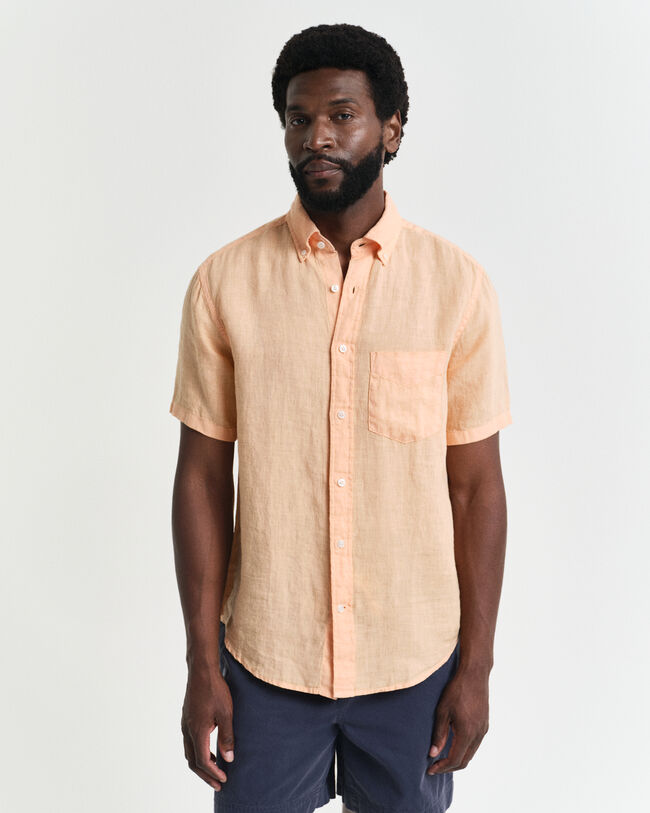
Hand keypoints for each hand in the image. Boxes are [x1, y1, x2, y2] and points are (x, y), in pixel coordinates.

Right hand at [181, 666, 234, 790]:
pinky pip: (189, 742)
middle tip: (218, 784)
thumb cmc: (215, 690)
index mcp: (197, 731)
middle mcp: (187, 730)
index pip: (203, 761)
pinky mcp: (186, 718)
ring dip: (201, 764)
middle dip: (206, 775)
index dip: (213, 773)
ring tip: (215, 769)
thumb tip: (229, 759)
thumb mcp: (226, 713)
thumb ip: (227, 737)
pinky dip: (198, 752)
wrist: (201, 671)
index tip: (224, 779)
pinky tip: (209, 749)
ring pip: (189, 752)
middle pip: (193, 761)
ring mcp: (185, 724)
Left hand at [427, 668, 488, 774]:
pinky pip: (475, 744)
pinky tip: (453, 744)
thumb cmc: (456, 689)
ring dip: (457, 759)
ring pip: (470, 753)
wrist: (474, 674)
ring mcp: (483, 730)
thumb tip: (433, 753)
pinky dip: (464, 749)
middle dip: (449, 766)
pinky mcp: (485, 724)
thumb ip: (439, 734)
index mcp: (467, 732)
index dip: (442, 767)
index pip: (455, 759)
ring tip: (441, 757)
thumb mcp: (442, 711)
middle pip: (464, 760)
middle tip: (434, 766)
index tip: (430, 769)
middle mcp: (478, 734)